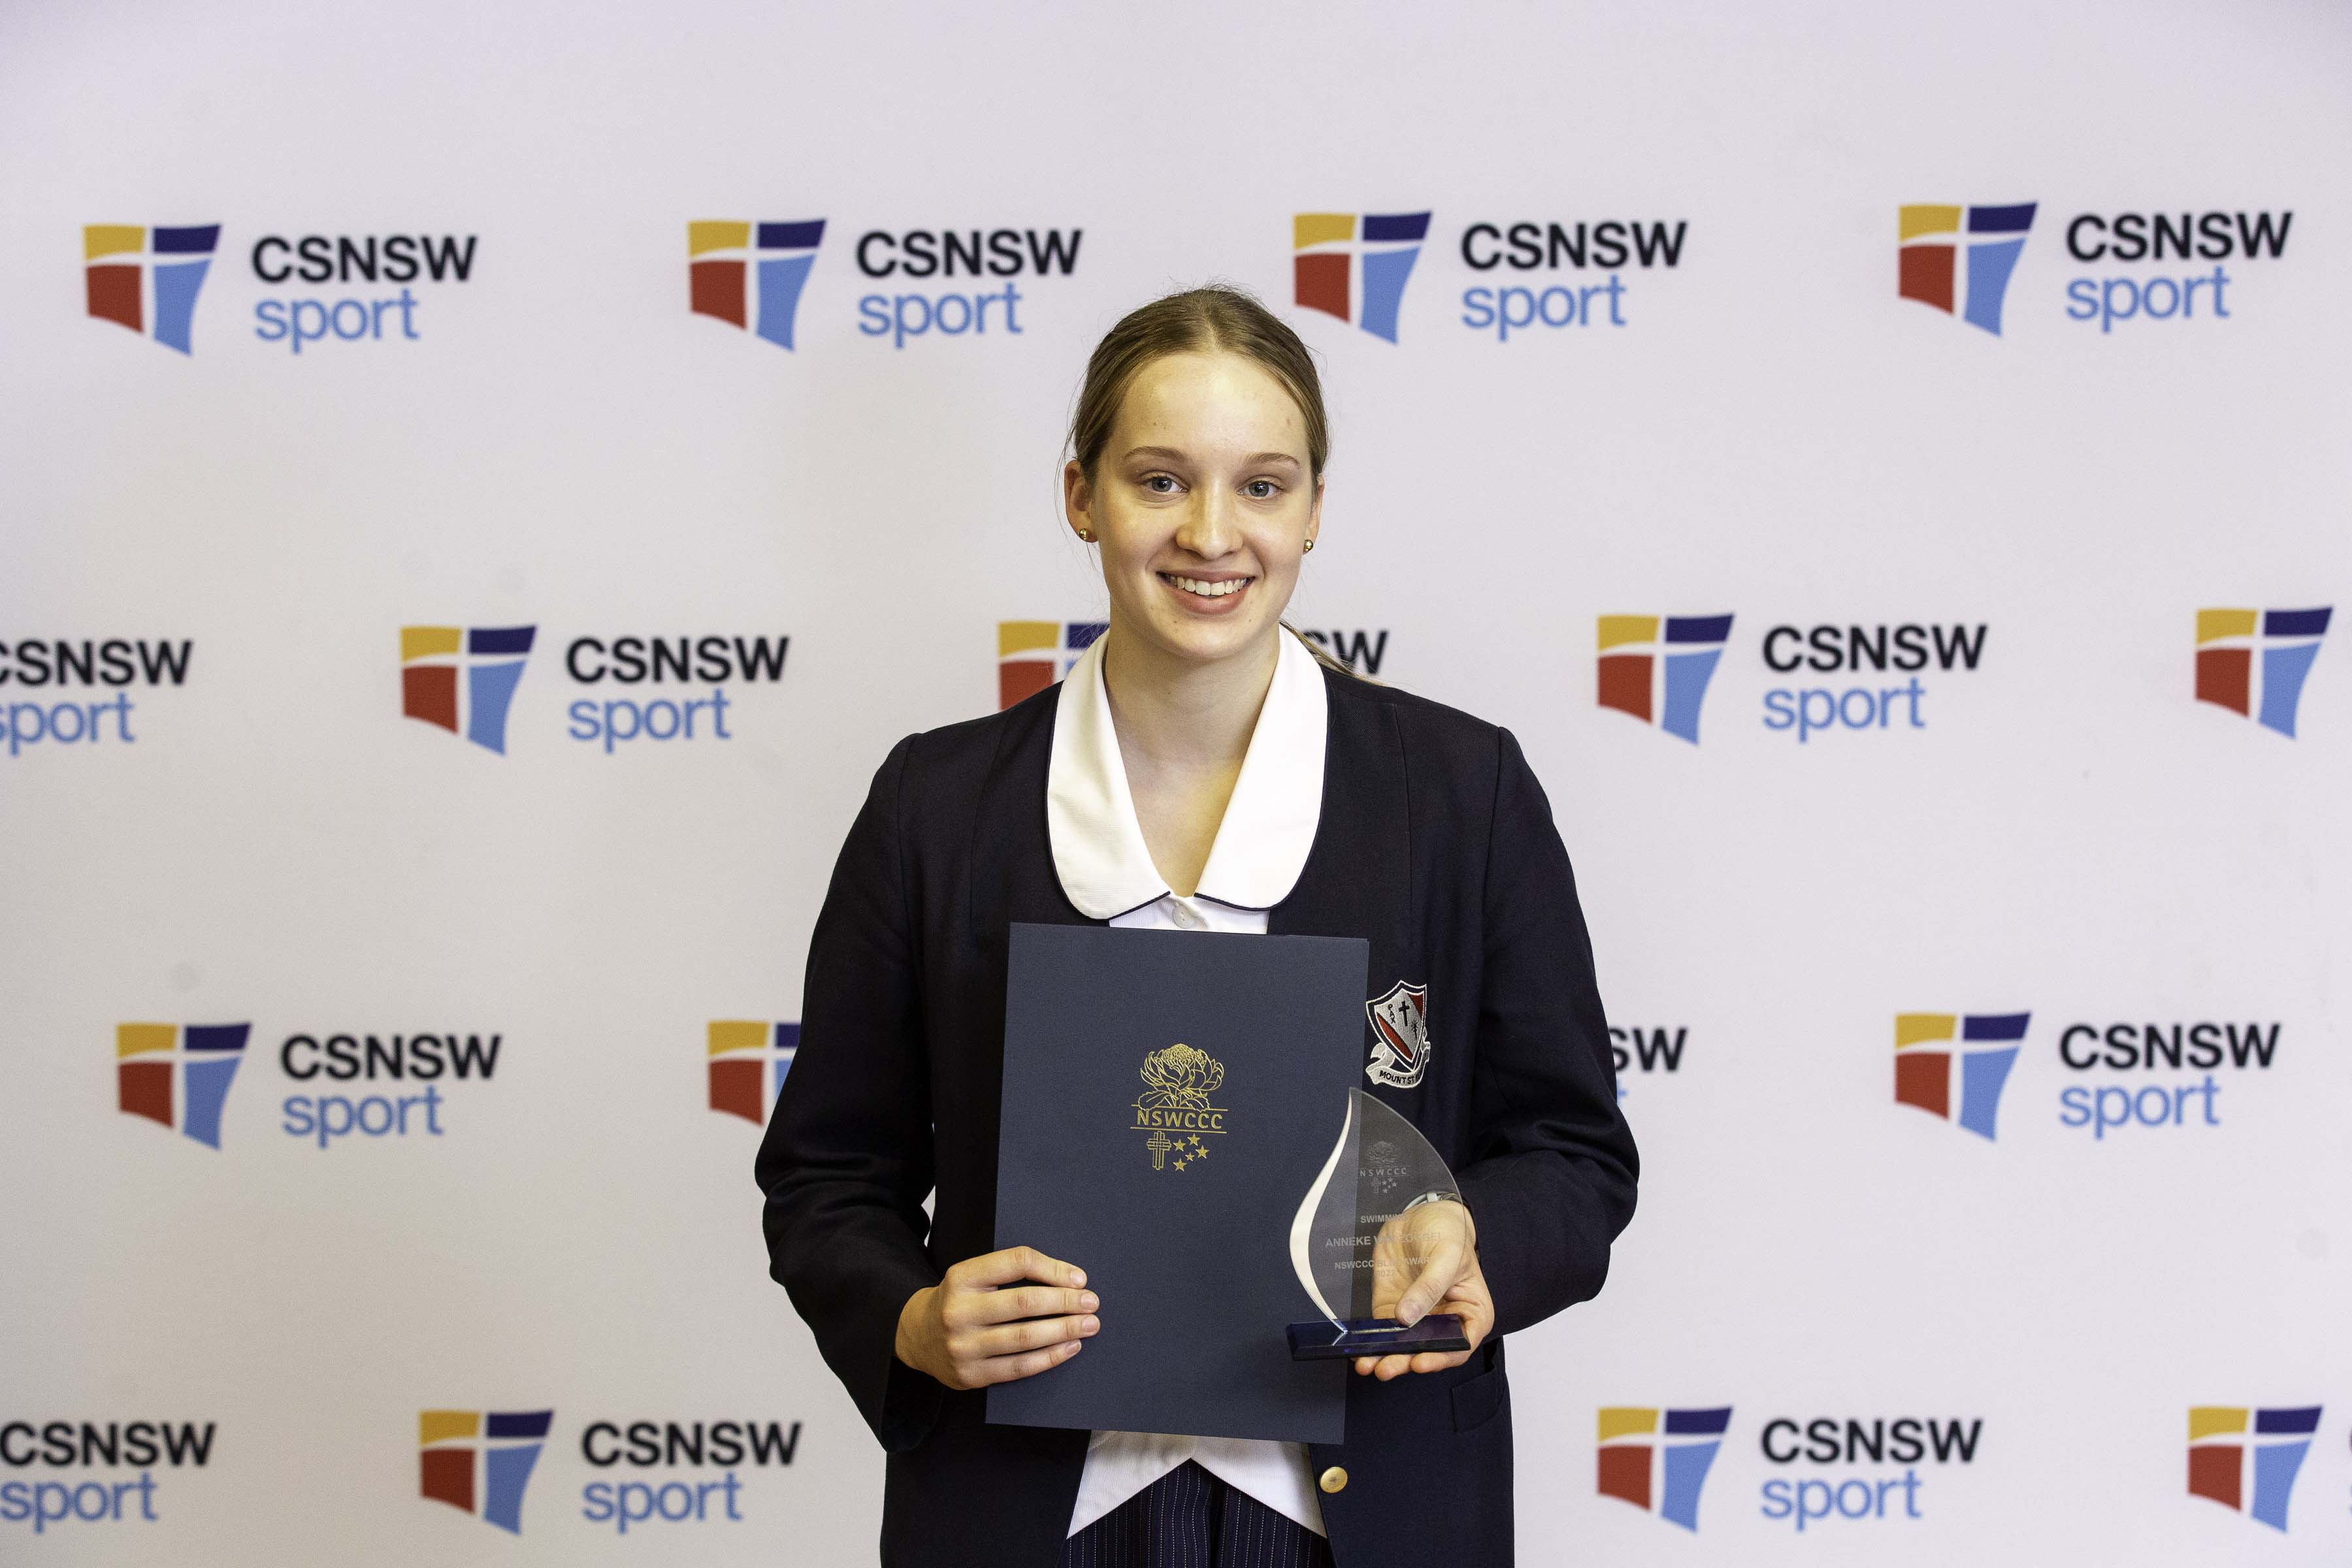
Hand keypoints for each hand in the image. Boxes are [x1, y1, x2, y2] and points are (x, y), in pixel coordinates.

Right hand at [894, 1246, 1098, 1390]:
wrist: (917, 1337)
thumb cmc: (960, 1300)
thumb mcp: (974, 1276)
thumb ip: (1011, 1272)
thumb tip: (1069, 1279)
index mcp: (962, 1276)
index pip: (1016, 1263)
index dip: (1053, 1269)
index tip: (1079, 1278)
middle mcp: (958, 1310)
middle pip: (1024, 1303)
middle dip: (1065, 1302)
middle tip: (1092, 1303)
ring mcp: (962, 1346)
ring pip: (1024, 1338)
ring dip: (1063, 1331)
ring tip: (1088, 1326)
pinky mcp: (970, 1375)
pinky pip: (1018, 1367)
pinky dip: (1049, 1357)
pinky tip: (1069, 1348)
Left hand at [1355, 1199, 1491, 1380]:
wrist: (1422, 1215)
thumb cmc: (1448, 1233)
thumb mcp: (1446, 1256)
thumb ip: (1429, 1287)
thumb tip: (1406, 1317)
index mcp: (1471, 1312)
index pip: (1460, 1344)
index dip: (1441, 1357)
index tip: (1420, 1361)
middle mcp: (1445, 1321)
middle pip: (1428, 1350)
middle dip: (1406, 1361)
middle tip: (1387, 1367)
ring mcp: (1417, 1317)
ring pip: (1403, 1346)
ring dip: (1386, 1357)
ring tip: (1369, 1365)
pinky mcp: (1392, 1309)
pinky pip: (1382, 1332)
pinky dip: (1371, 1343)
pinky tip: (1360, 1351)